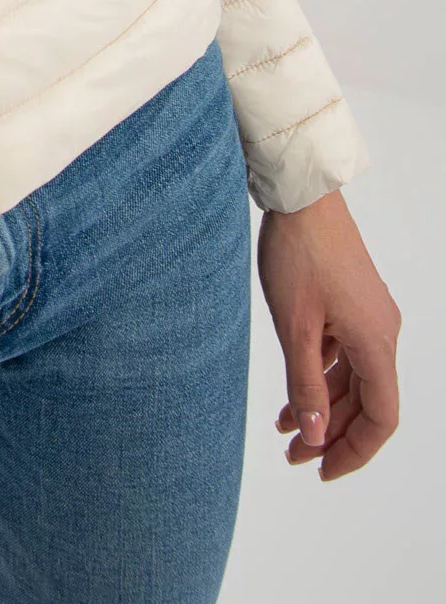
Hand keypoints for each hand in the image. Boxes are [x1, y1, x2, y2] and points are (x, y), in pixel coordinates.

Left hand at [256, 187, 400, 481]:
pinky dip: (321, 376)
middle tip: (294, 456)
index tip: (323, 470)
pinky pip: (343, 354)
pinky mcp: (351, 303)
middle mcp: (381, 333)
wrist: (301, 197)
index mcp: (377, 343)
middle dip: (333, 434)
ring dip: (324, 407)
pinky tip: (293, 391)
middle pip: (367, 402)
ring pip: (353, 379)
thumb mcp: (295, 327)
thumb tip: (316, 435)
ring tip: (286, 430)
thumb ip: (306, 384)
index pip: (382, 418)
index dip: (356, 452)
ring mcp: (367, 317)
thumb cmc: (299, 255)